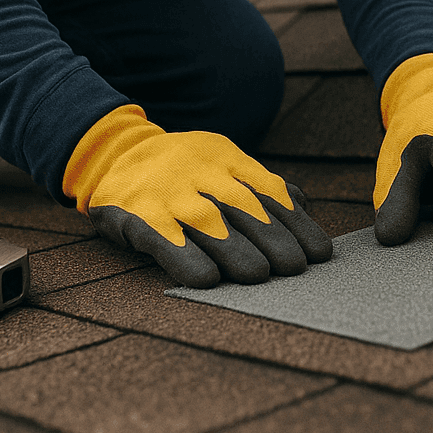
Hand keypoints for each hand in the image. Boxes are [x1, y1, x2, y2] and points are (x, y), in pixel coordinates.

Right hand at [64, 105, 331, 287]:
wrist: (114, 153)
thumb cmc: (182, 170)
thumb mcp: (220, 163)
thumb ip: (259, 183)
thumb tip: (302, 203)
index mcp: (225, 158)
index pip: (268, 190)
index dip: (295, 223)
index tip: (318, 252)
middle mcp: (199, 171)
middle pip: (241, 206)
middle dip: (272, 238)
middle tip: (295, 268)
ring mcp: (167, 191)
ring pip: (205, 221)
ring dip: (234, 249)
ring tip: (259, 276)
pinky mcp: (136, 214)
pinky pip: (162, 237)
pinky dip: (184, 258)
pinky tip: (205, 280)